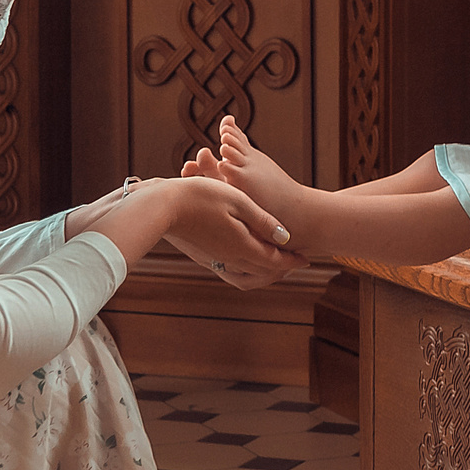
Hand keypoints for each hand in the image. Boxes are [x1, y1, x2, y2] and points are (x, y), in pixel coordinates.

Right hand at [154, 178, 304, 289]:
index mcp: (242, 246)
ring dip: (264, 268)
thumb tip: (286, 238)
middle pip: (263, 270)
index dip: (292, 261)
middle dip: (282, 267)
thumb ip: (263, 221)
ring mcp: (216, 257)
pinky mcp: (204, 254)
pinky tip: (246, 254)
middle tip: (295, 260)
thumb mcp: (238, 202)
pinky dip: (246, 266)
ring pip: (247, 272)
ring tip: (274, 259)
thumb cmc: (201, 196)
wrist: (163, 206)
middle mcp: (230, 257)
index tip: (307, 259)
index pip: (275, 261)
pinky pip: (232, 268)